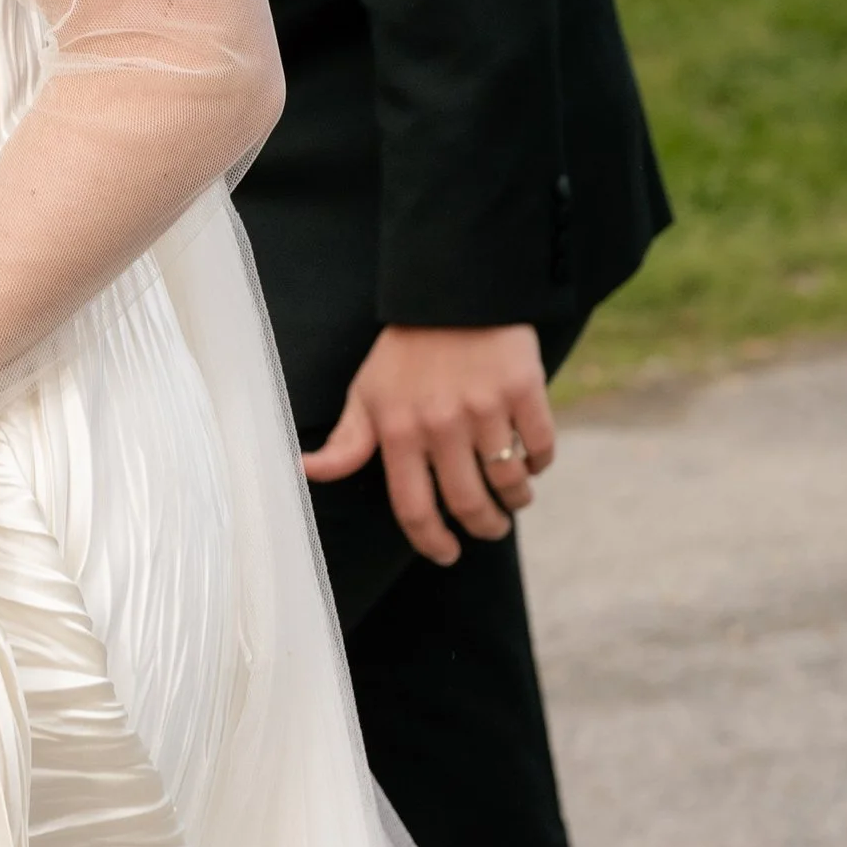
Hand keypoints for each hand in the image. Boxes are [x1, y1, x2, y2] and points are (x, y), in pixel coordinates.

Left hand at [299, 323, 554, 566]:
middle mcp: (440, 424)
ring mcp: (485, 408)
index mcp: (398, 431)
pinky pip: (540, 447)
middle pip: (468, 503)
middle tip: (491, 530)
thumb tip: (306, 471)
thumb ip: (346, 442)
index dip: (432, 541)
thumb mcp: (366, 394)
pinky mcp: (523, 389)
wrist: (453, 292)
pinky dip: (539, 464)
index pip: (414, 507)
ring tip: (514, 500)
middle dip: (484, 528)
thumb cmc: (405, 351)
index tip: (447, 554)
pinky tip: (531, 463)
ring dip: (516, 500)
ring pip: (509, 481)